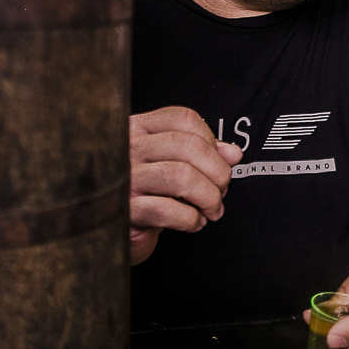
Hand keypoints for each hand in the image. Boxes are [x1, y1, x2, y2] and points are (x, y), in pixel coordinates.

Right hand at [129, 107, 242, 263]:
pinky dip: (191, 219)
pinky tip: (194, 222)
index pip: (184, 118)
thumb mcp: (173, 166)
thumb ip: (203, 154)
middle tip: (222, 190)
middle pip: (190, 146)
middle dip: (218, 172)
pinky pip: (167, 210)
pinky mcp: (124, 210)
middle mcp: (127, 147)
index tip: (219, 161)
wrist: (115, 230)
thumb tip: (233, 154)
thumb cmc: (147, 193)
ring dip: (209, 197)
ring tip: (212, 210)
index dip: (212, 140)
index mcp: (138, 128)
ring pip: (182, 177)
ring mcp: (124, 178)